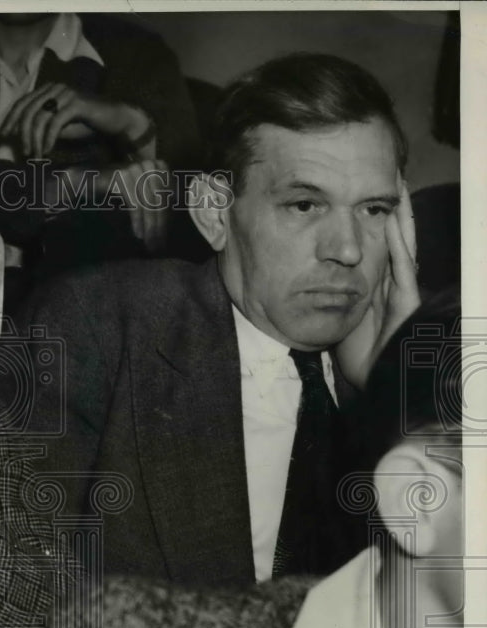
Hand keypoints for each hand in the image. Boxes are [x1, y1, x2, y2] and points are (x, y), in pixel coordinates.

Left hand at [0, 82, 150, 159]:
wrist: (114, 121)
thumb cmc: (86, 126)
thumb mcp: (58, 129)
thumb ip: (41, 130)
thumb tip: (20, 142)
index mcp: (47, 91)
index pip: (21, 103)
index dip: (10, 119)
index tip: (2, 137)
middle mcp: (54, 88)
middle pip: (27, 109)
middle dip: (21, 132)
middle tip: (22, 152)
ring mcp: (65, 93)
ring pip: (39, 116)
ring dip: (34, 139)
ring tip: (34, 155)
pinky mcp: (75, 103)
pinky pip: (54, 122)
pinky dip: (47, 139)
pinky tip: (46, 151)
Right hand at [94, 159, 169, 252]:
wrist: (90, 178)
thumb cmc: (119, 188)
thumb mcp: (143, 193)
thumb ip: (157, 201)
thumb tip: (170, 222)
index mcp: (159, 166)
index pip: (168, 196)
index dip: (167, 218)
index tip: (164, 237)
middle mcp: (149, 165)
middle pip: (159, 201)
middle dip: (158, 225)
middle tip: (156, 243)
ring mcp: (136, 170)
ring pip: (148, 204)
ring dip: (149, 226)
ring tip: (147, 241)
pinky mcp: (123, 178)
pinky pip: (135, 204)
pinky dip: (138, 220)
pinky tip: (138, 233)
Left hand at [335, 174, 420, 388]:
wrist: (375, 379)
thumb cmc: (356, 350)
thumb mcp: (335, 312)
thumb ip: (324, 290)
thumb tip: (294, 272)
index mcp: (377, 281)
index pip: (378, 241)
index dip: (374, 216)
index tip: (365, 188)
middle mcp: (392, 281)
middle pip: (394, 236)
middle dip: (392, 206)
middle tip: (390, 175)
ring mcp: (401, 291)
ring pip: (402, 246)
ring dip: (399, 217)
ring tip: (396, 187)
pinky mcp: (406, 305)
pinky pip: (403, 272)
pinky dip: (398, 249)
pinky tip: (390, 227)